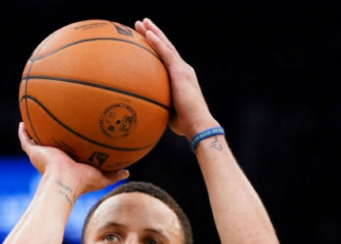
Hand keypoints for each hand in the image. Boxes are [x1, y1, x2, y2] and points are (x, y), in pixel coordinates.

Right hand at [18, 122, 128, 194]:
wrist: (64, 182)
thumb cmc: (82, 182)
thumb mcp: (101, 177)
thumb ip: (113, 174)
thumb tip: (127, 172)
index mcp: (68, 163)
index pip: (69, 152)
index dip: (71, 145)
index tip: (74, 134)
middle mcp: (54, 159)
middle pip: (52, 145)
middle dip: (54, 136)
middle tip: (56, 124)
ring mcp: (42, 155)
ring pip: (37, 141)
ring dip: (36, 131)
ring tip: (36, 119)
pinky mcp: (34, 153)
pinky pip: (25, 140)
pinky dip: (23, 131)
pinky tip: (23, 121)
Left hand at [135, 18, 218, 139]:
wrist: (197, 124)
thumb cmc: (184, 124)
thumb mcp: (168, 111)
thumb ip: (158, 105)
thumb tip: (144, 109)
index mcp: (180, 78)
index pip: (166, 59)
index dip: (156, 47)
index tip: (145, 39)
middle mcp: (183, 70)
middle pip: (166, 48)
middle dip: (154, 34)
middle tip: (142, 24)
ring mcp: (182, 69)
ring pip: (165, 46)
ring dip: (153, 32)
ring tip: (142, 22)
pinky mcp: (180, 72)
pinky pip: (166, 53)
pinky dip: (157, 42)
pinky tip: (147, 33)